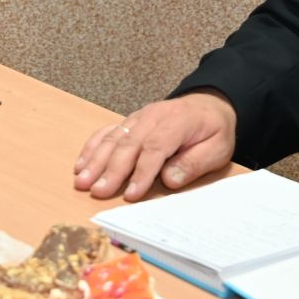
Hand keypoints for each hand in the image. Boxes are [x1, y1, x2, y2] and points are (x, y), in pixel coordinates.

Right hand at [74, 90, 235, 201]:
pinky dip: (92, 147)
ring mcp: (138, 118)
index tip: (131, 194)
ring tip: (82, 181)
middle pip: (128, 144)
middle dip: (111, 170)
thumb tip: (168, 179)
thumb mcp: (218, 148)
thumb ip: (194, 163)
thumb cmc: (213, 130)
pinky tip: (81, 164)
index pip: (155, 148)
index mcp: (177, 121)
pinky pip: (107, 132)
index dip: (141, 172)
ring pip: (113, 139)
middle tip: (98, 191)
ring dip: (95, 161)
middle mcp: (152, 116)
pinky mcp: (129, 122)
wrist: (209, 104)